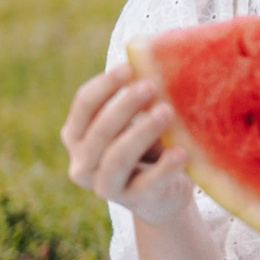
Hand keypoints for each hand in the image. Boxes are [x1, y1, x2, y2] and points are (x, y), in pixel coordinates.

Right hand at [61, 65, 192, 220]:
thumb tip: (153, 58)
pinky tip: (182, 152)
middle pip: (99, 131)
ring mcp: (104, 186)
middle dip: (123, 106)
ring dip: (141, 132)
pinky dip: (165, 167)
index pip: (83, 105)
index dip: (105, 85)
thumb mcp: (136, 121)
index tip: (130, 66)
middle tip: (150, 85)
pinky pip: (148, 183)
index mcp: (77, 136)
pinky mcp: (133, 201)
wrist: (162, 195)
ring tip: (167, 112)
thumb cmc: (147, 147)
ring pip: (117, 157)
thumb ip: (136, 99)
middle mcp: (82, 163)